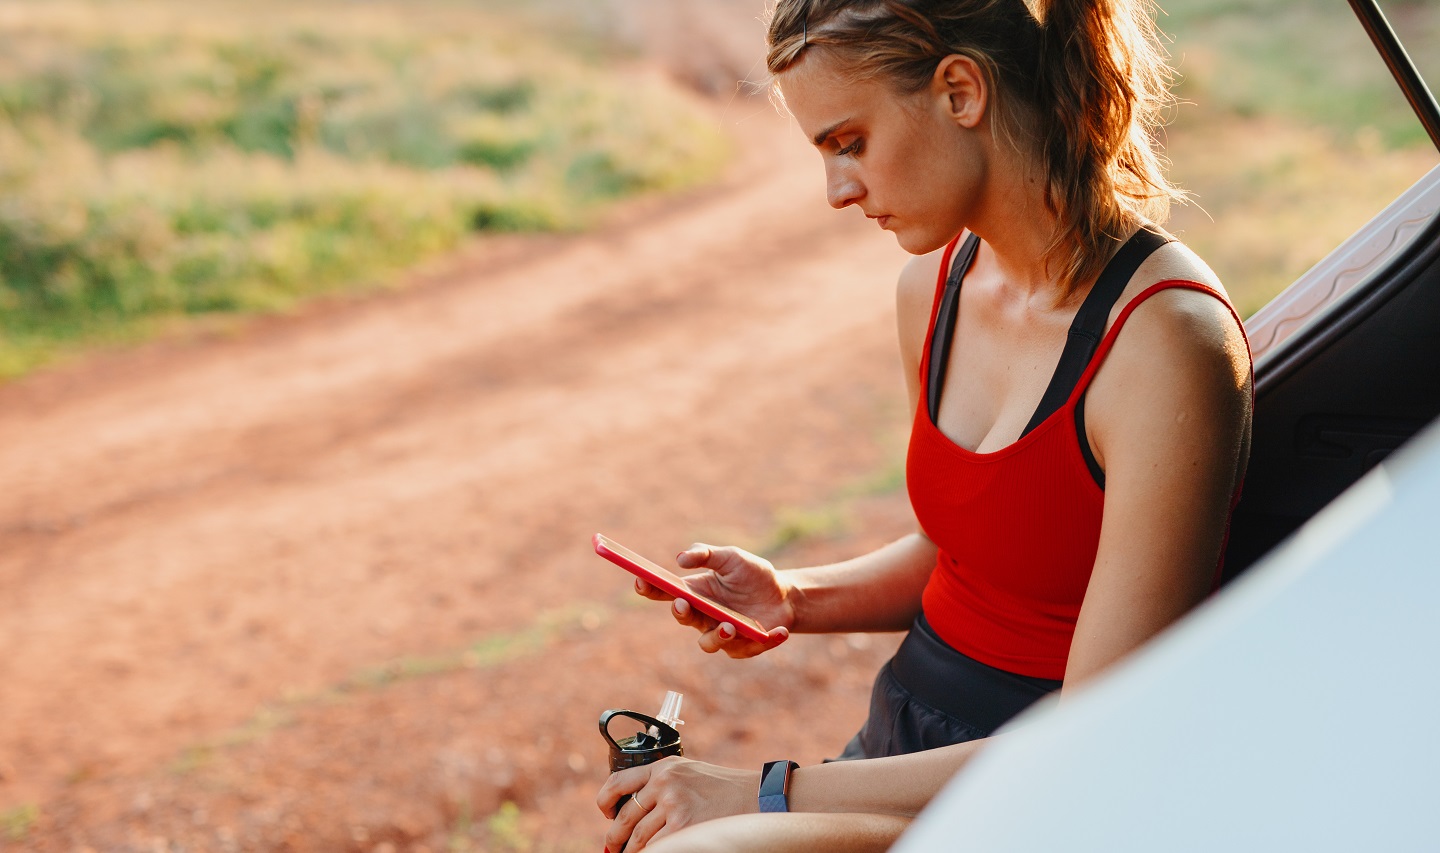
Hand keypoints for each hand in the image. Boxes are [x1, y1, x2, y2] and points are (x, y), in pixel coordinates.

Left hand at [597, 756, 758, 851]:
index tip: (606, 813)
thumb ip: (662, 784)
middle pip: (625, 816)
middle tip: (613, 846)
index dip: (605, 801)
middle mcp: (665, 783)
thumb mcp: (689, 774)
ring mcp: (674, 805)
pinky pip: (657, 847)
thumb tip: (635, 809)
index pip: (618, 781)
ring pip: (638, 837)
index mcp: (664, 767)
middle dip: (616, 836)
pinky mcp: (683, 827)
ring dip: (631, 851)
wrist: (757, 795)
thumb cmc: (724, 789)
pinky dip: (652, 852)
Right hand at [634, 543, 792, 657]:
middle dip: (680, 613)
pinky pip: (748, 649)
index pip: (665, 592)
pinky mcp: (744, 647)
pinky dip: (765, 641)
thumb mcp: (731, 557)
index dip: (649, 588)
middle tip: (682, 603)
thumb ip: (706, 554)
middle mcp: (703, 616)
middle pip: (683, 618)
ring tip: (729, 626)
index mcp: (695, 593)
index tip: (641, 580)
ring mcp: (722, 633)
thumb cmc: (752, 574)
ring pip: (708, 643)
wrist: (784, 595)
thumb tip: (680, 559)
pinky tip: (777, 632)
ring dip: (716, 636)